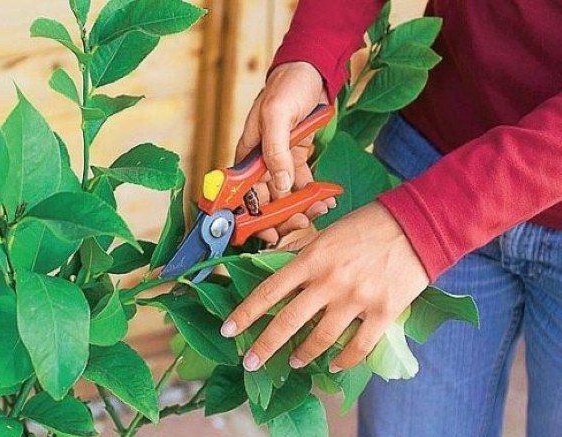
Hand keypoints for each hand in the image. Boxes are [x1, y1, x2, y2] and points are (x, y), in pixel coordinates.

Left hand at [220, 202, 429, 372]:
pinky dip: (343, 360)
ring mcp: (357, 298)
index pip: (269, 291)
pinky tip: (333, 365)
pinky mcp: (384, 312)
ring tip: (293, 362)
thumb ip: (302, 254)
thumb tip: (274, 266)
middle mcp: (330, 281)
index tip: (228, 331)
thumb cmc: (369, 225)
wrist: (418, 225)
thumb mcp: (327, 233)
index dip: (245, 313)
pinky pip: (359, 346)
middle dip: (265, 346)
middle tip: (251, 362)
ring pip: (320, 338)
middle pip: (288, 321)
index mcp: (312, 258)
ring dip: (302, 354)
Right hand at [235, 61, 334, 243]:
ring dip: (300, 209)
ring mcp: (279, 162)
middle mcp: (260, 163)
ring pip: (285, 197)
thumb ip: (275, 151)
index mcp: (247, 155)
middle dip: (281, 218)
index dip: (250, 218)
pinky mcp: (297, 159)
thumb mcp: (277, 116)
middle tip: (300, 225)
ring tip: (319, 211)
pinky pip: (303, 184)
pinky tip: (328, 198)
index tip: (265, 233)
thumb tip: (279, 185)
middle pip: (264, 202)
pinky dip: (314, 194)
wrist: (311, 70)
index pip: (241, 194)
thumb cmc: (287, 87)